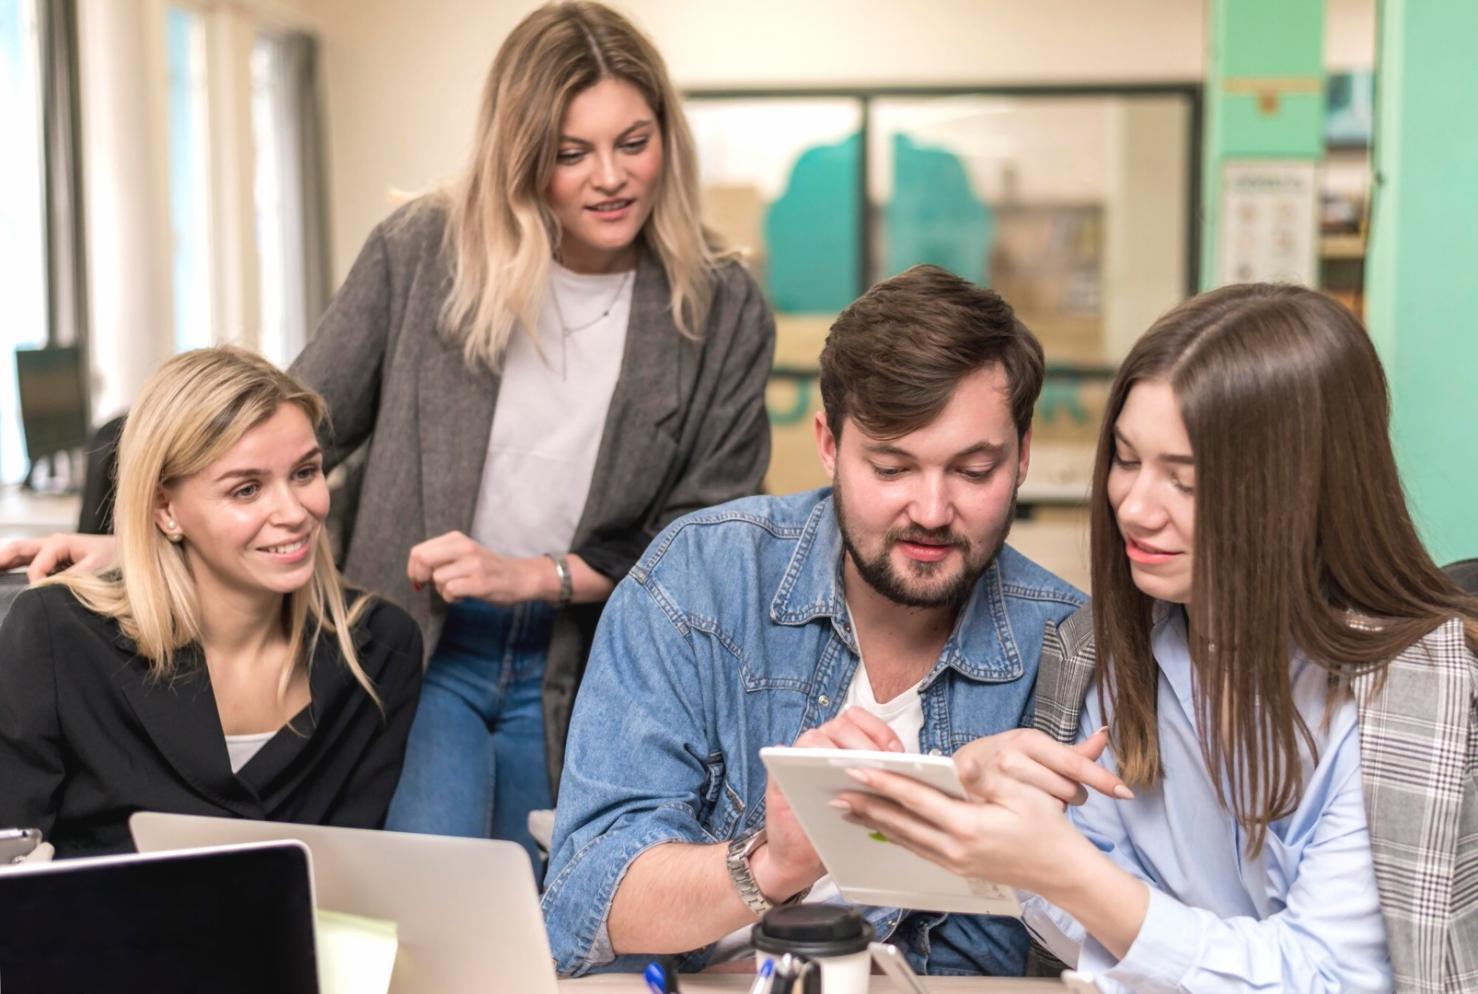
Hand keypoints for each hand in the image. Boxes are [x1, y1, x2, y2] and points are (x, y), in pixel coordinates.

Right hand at [0, 533, 116, 582]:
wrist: (127, 552)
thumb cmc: (115, 557)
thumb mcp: (97, 566)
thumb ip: (74, 576)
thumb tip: (49, 586)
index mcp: (60, 543)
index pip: (37, 565)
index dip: (35, 581)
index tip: (36, 594)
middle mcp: (52, 543)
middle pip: (18, 549)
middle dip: (0, 559)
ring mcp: (51, 548)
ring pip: (19, 552)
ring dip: (3, 560)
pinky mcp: (53, 556)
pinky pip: (26, 559)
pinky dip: (12, 564)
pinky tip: (3, 573)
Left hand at [405, 531, 548, 604]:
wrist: (521, 577)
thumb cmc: (488, 568)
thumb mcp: (464, 553)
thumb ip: (440, 556)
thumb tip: (414, 570)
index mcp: (457, 538)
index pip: (418, 550)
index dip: (413, 568)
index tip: (420, 579)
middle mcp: (465, 547)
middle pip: (423, 560)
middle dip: (421, 577)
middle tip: (430, 585)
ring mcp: (473, 565)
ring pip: (437, 579)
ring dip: (442, 590)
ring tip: (457, 589)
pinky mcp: (480, 582)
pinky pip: (450, 591)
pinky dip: (452, 598)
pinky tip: (464, 596)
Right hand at [752, 707, 905, 901]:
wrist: (801, 856)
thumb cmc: (836, 825)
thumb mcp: (865, 800)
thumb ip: (878, 779)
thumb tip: (904, 765)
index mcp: (844, 743)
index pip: (863, 720)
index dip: (880, 732)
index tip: (895, 752)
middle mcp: (822, 744)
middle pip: (843, 725)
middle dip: (864, 745)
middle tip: (878, 767)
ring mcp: (799, 756)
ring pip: (817, 737)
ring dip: (838, 754)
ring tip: (856, 775)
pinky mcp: (779, 771)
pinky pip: (788, 754)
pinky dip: (806, 761)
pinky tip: (827, 781)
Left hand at [836, 756, 1102, 896]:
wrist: (1060, 871)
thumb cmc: (1046, 829)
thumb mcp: (1024, 796)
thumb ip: (987, 780)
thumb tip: (961, 764)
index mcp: (969, 826)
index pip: (916, 800)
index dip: (885, 783)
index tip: (859, 770)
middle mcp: (955, 847)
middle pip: (900, 823)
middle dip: (866, 806)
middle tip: (836, 792)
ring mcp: (953, 861)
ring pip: (904, 838)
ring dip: (874, 823)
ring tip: (847, 808)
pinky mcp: (955, 867)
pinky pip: (917, 849)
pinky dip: (894, 836)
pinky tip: (881, 827)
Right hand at [953, 727, 1131, 806]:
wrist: (955, 772)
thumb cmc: (1003, 759)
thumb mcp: (1037, 750)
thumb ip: (1074, 751)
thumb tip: (1106, 732)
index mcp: (1027, 740)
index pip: (1073, 763)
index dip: (1102, 779)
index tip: (1125, 793)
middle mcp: (1009, 757)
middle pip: (1064, 790)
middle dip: (1069, 795)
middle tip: (1054, 792)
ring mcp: (993, 781)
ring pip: (1047, 807)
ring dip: (1051, 807)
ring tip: (1037, 801)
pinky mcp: (982, 801)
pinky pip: (1024, 820)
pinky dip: (1033, 819)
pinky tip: (1027, 816)